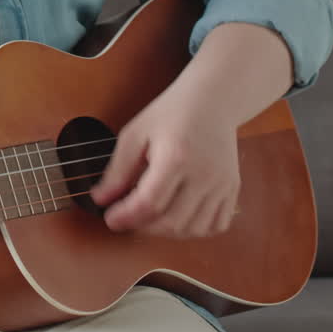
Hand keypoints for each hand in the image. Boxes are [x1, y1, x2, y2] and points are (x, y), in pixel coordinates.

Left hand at [89, 92, 239, 238]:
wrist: (212, 100)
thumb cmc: (171, 113)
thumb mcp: (136, 134)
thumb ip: (117, 170)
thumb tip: (100, 199)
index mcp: (176, 157)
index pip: (149, 203)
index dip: (126, 217)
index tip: (110, 218)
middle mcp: (203, 174)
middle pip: (172, 222)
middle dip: (143, 227)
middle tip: (127, 218)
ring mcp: (222, 184)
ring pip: (194, 229)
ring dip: (167, 232)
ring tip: (150, 218)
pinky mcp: (232, 188)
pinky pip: (216, 224)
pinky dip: (195, 229)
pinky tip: (178, 216)